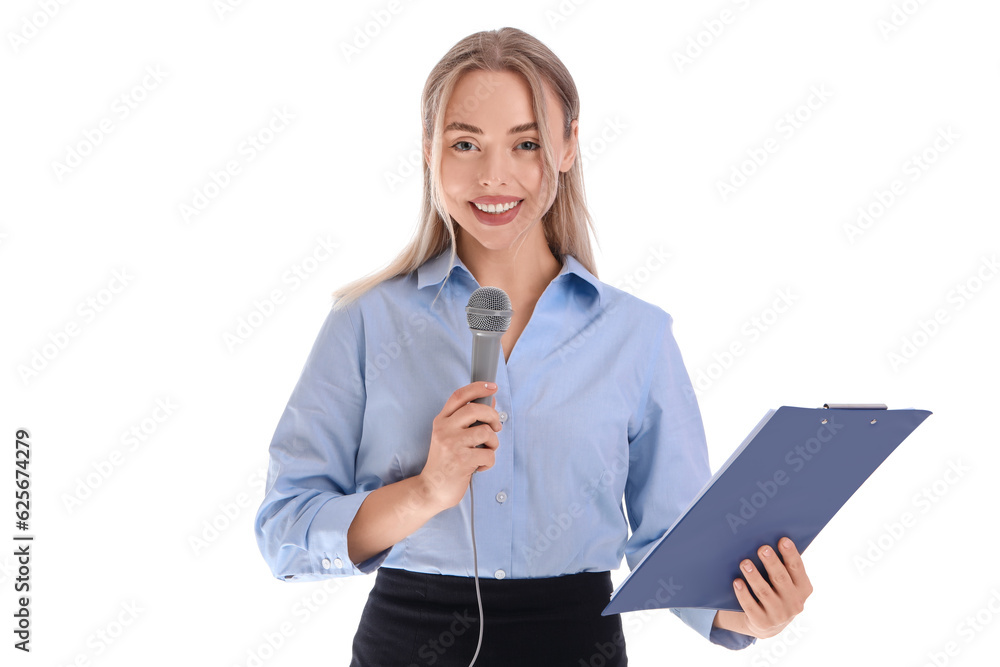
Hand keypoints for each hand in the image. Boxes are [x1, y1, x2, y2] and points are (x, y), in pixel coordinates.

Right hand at [419, 382, 501, 511]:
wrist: (431, 489)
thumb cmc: (446, 462)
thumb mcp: (452, 436)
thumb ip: (469, 420)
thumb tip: (490, 400)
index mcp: (442, 421)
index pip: (459, 395)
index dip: (478, 387)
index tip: (492, 386)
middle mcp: (444, 429)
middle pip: (476, 409)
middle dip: (493, 416)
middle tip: (495, 427)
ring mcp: (452, 444)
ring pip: (486, 432)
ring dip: (493, 443)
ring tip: (485, 451)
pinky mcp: (461, 461)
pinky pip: (488, 454)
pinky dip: (489, 462)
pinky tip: (478, 467)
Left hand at [731, 537, 812, 638]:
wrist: (769, 623)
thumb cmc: (777, 591)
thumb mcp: (787, 582)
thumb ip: (783, 565)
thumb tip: (768, 538)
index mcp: (803, 588)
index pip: (797, 569)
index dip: (791, 554)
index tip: (782, 540)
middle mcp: (794, 603)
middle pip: (781, 579)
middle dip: (772, 563)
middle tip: (762, 548)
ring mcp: (778, 615)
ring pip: (764, 592)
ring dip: (754, 576)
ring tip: (745, 563)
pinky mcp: (762, 622)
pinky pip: (750, 606)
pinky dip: (743, 593)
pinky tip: (737, 582)